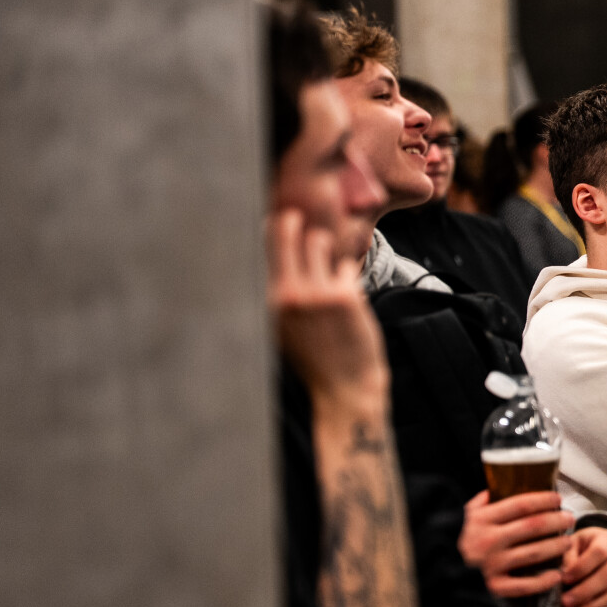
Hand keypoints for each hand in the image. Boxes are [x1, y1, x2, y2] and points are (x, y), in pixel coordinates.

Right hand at [269, 209, 387, 401]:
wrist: (344, 389)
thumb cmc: (312, 358)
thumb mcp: (278, 326)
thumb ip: (272, 292)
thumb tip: (267, 248)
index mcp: (265, 300)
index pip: (259, 244)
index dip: (269, 225)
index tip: (274, 218)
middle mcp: (286, 293)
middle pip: (286, 229)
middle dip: (294, 221)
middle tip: (298, 219)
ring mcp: (316, 292)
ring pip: (320, 241)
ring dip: (325, 248)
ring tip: (325, 268)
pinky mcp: (346, 295)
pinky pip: (347, 266)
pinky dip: (347, 276)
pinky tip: (347, 298)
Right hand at [459, 490, 573, 597]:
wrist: (434, 573)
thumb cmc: (452, 541)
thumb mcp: (463, 516)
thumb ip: (480, 502)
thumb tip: (498, 487)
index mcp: (481, 520)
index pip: (520, 504)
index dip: (543, 500)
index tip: (557, 498)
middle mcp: (488, 540)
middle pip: (532, 526)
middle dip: (556, 520)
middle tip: (570, 518)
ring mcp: (492, 565)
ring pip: (533, 553)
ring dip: (556, 546)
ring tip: (568, 542)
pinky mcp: (493, 587)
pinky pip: (524, 585)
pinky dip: (543, 581)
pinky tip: (556, 575)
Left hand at [560, 527, 606, 606]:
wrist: (601, 548)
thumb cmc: (583, 545)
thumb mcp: (573, 543)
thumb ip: (568, 556)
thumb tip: (563, 576)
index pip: (599, 552)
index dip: (582, 567)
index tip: (564, 578)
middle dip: (584, 591)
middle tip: (564, 601)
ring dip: (587, 605)